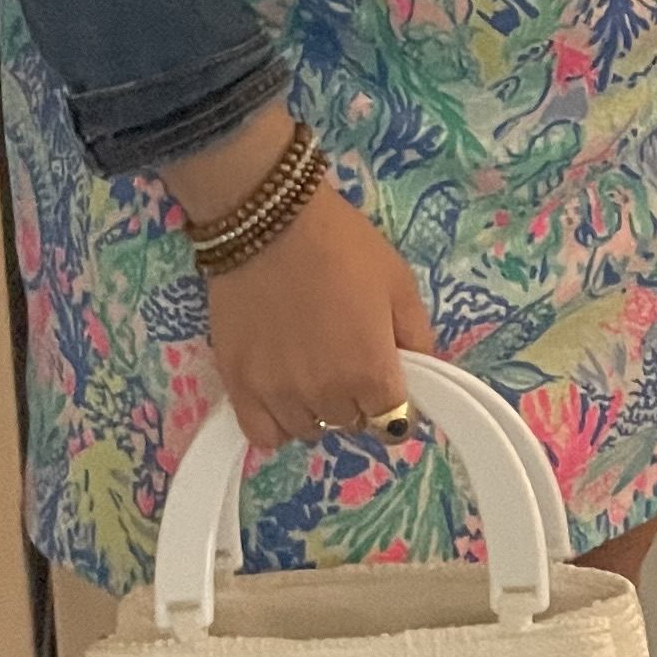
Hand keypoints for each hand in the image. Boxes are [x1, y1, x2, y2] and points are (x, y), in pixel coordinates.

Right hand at [198, 172, 435, 454]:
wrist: (270, 221)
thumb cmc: (343, 247)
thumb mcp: (400, 285)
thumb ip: (417, 339)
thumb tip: (418, 377)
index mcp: (371, 373)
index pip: (394, 422)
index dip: (394, 402)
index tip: (386, 380)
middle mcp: (326, 395)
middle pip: (351, 425)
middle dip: (357, 400)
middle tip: (348, 361)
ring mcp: (277, 394)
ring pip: (309, 431)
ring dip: (318, 410)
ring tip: (312, 371)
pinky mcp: (238, 385)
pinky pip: (262, 435)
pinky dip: (276, 424)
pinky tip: (281, 395)